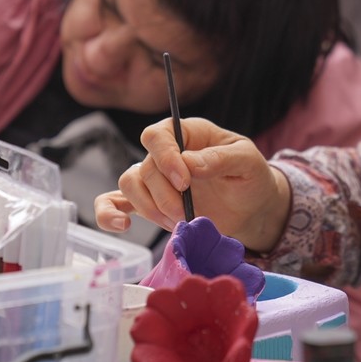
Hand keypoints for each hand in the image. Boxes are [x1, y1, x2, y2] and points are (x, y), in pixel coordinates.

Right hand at [94, 117, 290, 252]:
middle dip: (163, 195)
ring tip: (176, 222)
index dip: (165, 158)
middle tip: (186, 213)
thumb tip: (189, 163)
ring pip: (130, 185)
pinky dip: (108, 214)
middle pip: (144, 168)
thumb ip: (220, 158)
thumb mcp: (247, 161)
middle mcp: (166, 154)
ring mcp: (156, 180)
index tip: (184, 182)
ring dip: (149, 207)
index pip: (158, 136)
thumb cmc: (250, 177)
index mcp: (187, 134)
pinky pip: (114, 203)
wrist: (252, 208)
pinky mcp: (151, 204)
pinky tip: (121, 227)